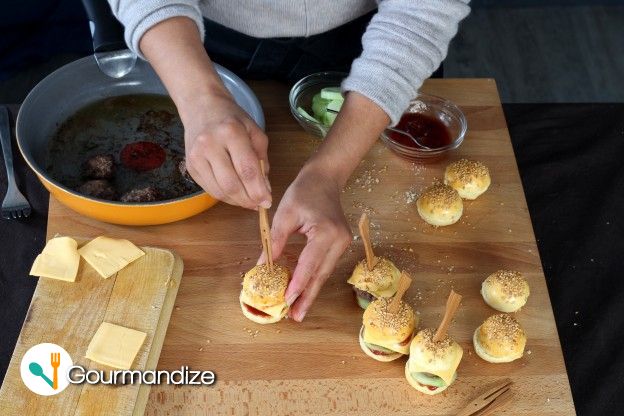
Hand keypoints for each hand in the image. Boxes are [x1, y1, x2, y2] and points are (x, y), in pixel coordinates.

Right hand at [139, 17, 270, 209]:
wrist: (201, 107)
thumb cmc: (232, 119)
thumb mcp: (254, 131)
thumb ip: (262, 160)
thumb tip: (264, 189)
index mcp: (231, 132)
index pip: (247, 169)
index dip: (258, 190)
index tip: (267, 201)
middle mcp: (210, 144)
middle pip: (231, 184)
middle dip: (248, 200)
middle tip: (258, 204)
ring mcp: (196, 156)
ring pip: (219, 191)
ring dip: (237, 201)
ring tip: (248, 201)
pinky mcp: (190, 166)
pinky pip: (209, 189)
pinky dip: (225, 196)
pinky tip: (235, 194)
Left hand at [259, 164, 351, 320]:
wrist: (325, 178)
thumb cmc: (303, 192)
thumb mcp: (284, 215)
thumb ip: (275, 241)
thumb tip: (264, 266)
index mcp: (326, 232)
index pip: (309, 264)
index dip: (298, 284)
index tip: (287, 301)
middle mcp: (339, 241)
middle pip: (321, 274)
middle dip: (307, 296)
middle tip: (296, 317)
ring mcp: (343, 243)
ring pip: (324, 273)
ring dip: (310, 291)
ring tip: (298, 310)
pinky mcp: (341, 244)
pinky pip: (325, 266)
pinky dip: (314, 279)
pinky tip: (304, 291)